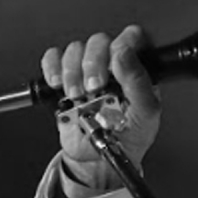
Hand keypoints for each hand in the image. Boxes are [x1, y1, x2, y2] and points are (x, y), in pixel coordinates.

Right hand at [40, 25, 161, 189]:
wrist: (100, 159)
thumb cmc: (129, 136)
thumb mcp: (145, 113)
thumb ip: (139, 82)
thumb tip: (124, 53)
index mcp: (136, 69)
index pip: (132, 37)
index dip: (122, 43)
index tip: (114, 64)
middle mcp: (112, 65)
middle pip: (99, 41)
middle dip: (93, 63)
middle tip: (94, 87)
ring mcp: (87, 70)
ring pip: (76, 48)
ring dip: (73, 72)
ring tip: (79, 95)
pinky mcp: (64, 79)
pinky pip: (53, 58)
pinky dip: (52, 68)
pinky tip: (58, 85)